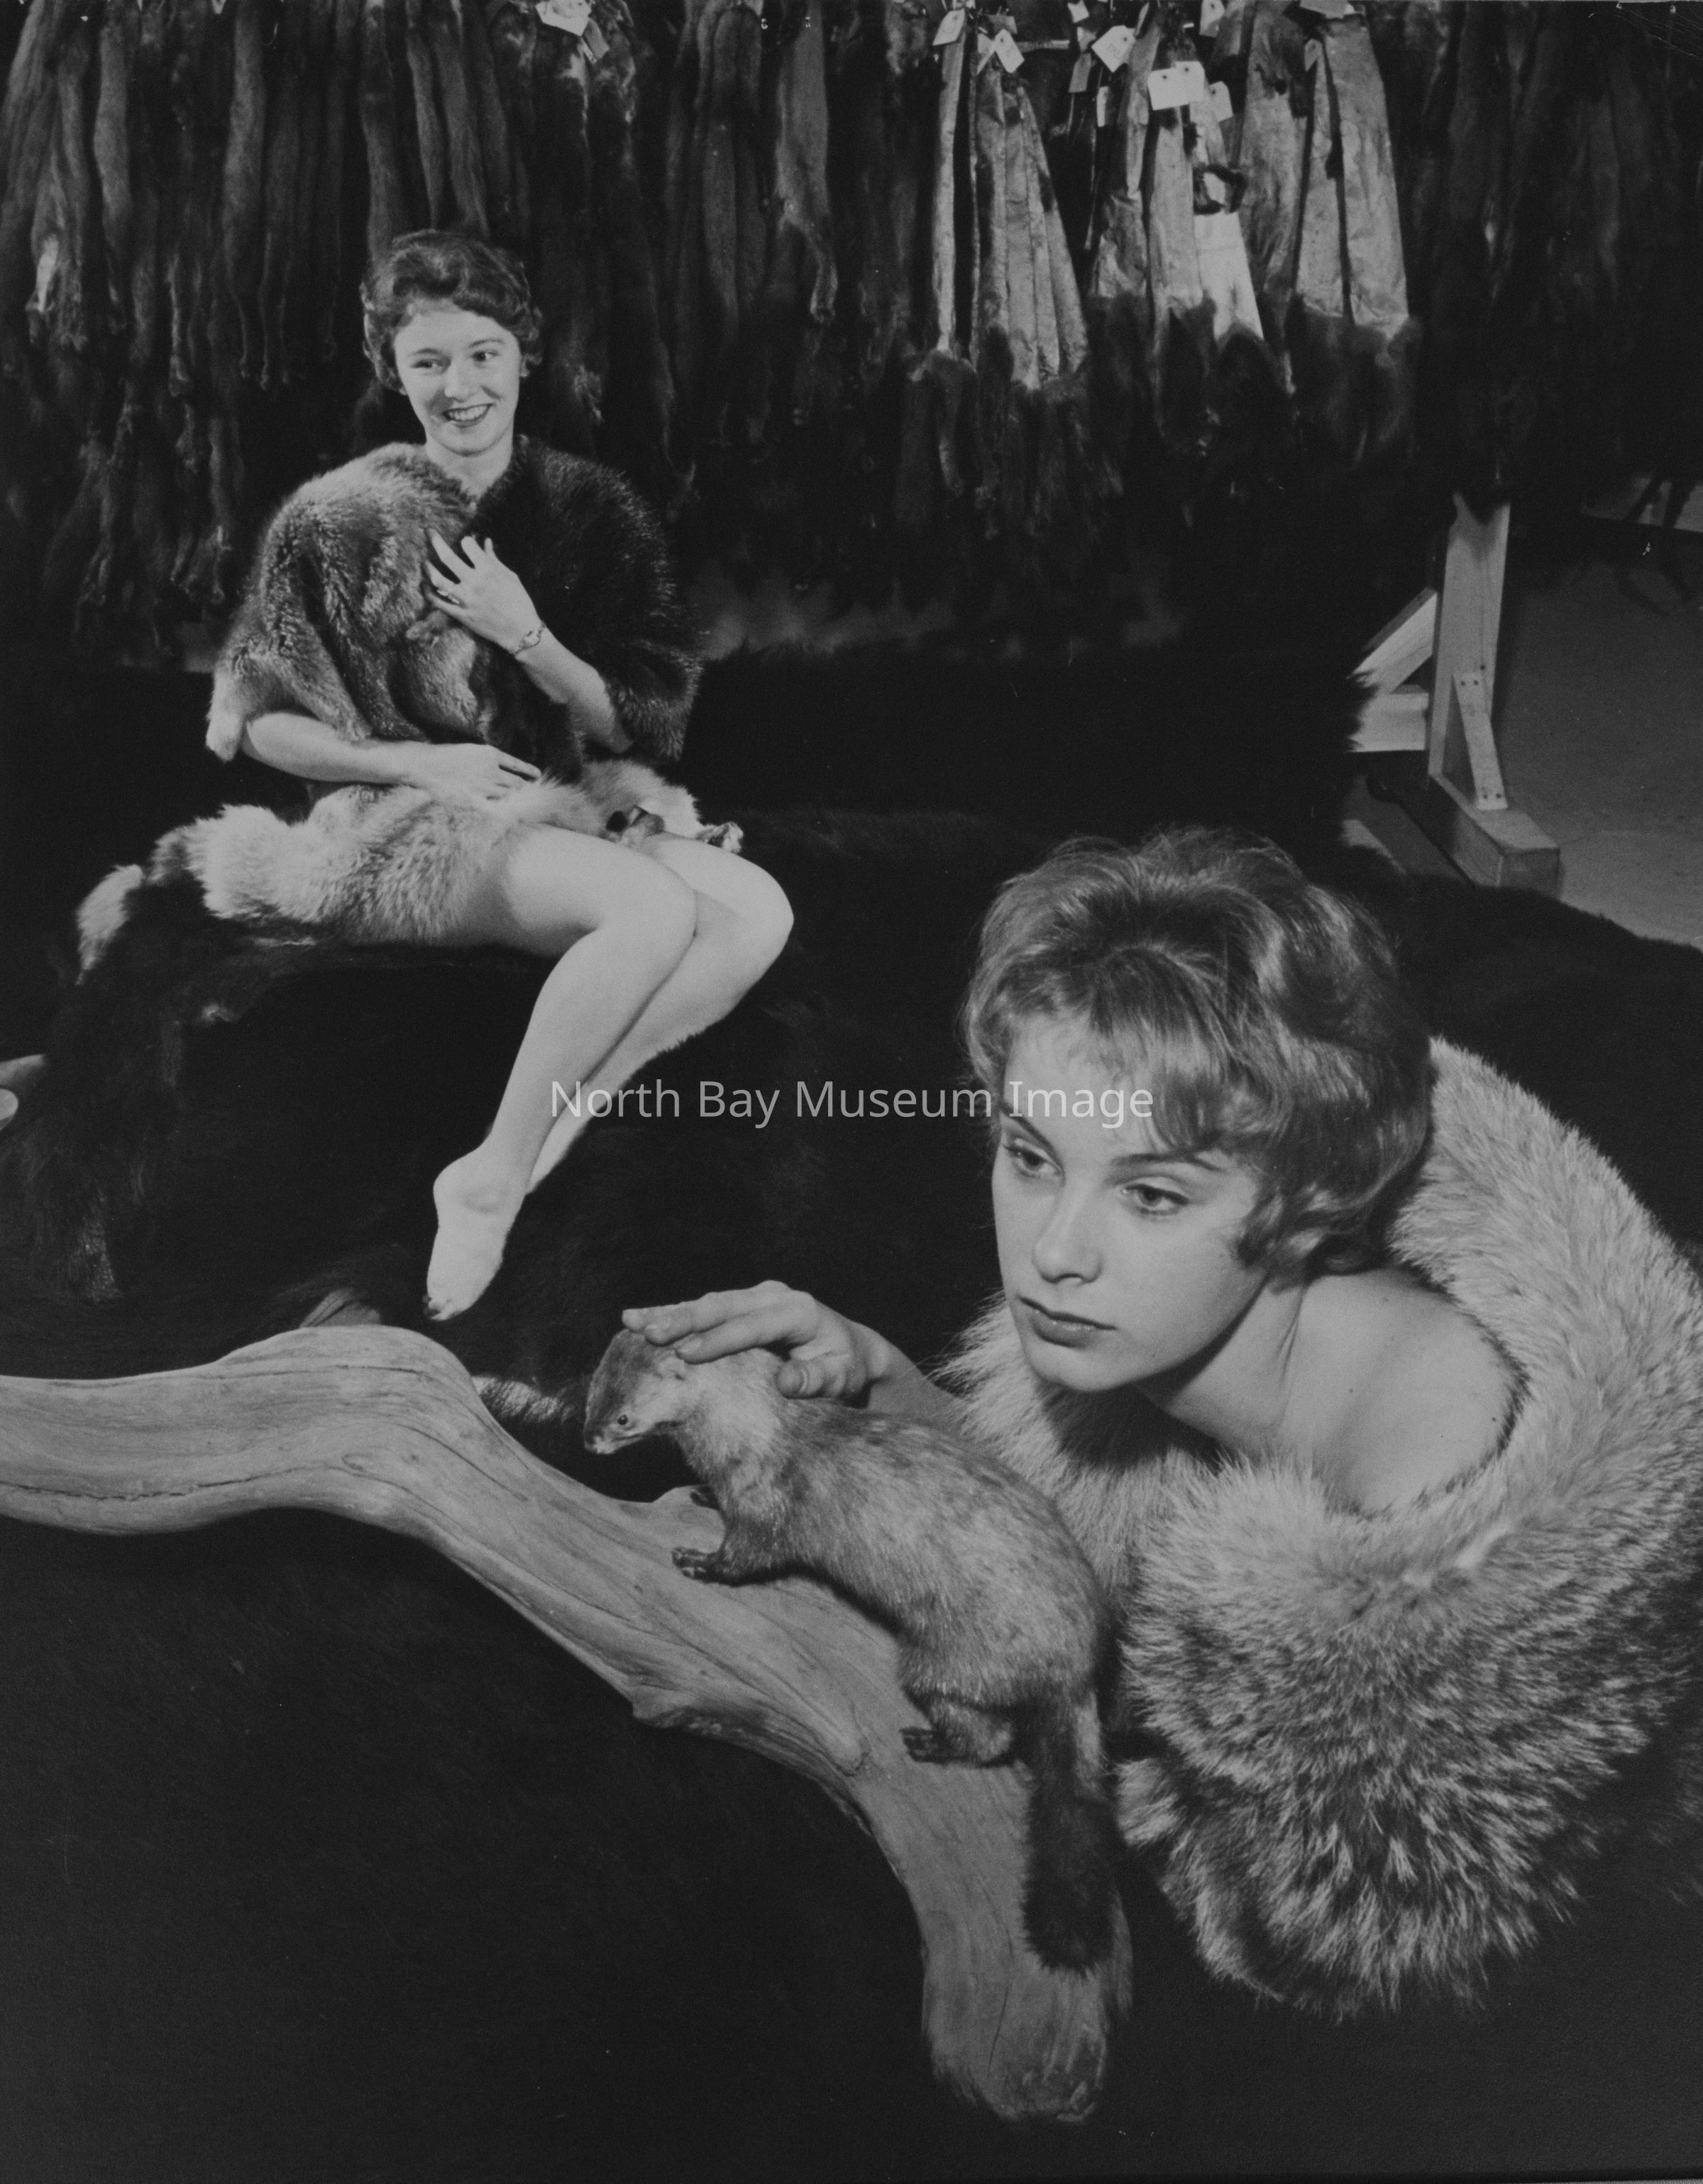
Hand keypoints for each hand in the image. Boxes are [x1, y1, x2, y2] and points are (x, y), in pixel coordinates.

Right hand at [399, 741, 540, 805]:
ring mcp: (484, 786)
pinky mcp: (475, 800)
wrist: (425, 765)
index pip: (517, 764)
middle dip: (523, 788)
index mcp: (490, 754)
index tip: (537, 775)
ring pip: (506, 795)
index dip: (529, 770)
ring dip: (511, 798)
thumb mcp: (468, 751)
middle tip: (527, 792)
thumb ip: (485, 761)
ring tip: (515, 802)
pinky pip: (493, 807)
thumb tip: (497, 771)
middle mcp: (491, 770)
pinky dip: (498, 809)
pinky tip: (503, 813)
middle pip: (515, 783)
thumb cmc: (442, 756)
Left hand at [427, 532, 541, 653]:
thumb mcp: (510, 577)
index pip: (468, 545)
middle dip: (436, 541)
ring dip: (428, 568)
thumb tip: (485, 542)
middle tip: (429, 532)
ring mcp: (466, 599)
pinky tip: (425, 586)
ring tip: (425, 563)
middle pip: (447, 557)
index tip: (466, 543)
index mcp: (488, 570)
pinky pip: (439, 603)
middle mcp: (474, 582)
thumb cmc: (519, 602)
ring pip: (438, 580)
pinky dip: (429, 594)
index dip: (466, 541)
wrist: (521, 632)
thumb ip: (494, 559)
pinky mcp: (461, 615)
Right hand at [621, 1281, 892, 1402]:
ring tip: (631, 1321)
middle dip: (683, 1320)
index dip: (719, 1340)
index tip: (687, 1355)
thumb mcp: (840, 1376)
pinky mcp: (742, 1305)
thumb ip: (816, 1379)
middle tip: (647, 1333)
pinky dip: (674, 1313)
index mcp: (797, 1311)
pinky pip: (705, 1308)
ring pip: (707, 1303)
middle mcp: (773, 1296)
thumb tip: (787, 1381)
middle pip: (721, 1307)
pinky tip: (641, 1318)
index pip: (751, 1326)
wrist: (849, 1349)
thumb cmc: (844, 1366)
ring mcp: (755, 1297)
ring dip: (670, 1313)